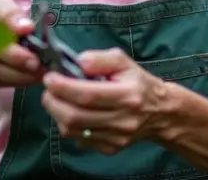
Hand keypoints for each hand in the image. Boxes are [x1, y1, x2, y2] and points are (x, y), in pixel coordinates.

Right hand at [0, 0, 43, 87]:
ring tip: (38, 73)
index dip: (8, 44)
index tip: (31, 52)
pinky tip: (28, 78)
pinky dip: (12, 81)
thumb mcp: (1, 6)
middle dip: (15, 64)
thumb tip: (26, 28)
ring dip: (16, 76)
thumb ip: (11, 14)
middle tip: (39, 65)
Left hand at [41, 48, 168, 155]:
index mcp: (128, 95)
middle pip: (76, 117)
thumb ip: (100, 59)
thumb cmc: (137, 82)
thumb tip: (78, 63)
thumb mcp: (123, 61)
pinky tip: (73, 113)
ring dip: (57, 115)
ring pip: (73, 131)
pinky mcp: (111, 149)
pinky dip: (69, 126)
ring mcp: (116, 138)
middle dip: (53, 102)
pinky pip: (79, 140)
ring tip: (57, 100)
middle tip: (48, 89)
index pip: (87, 95)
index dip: (63, 87)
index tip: (49, 78)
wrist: (159, 112)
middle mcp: (123, 120)